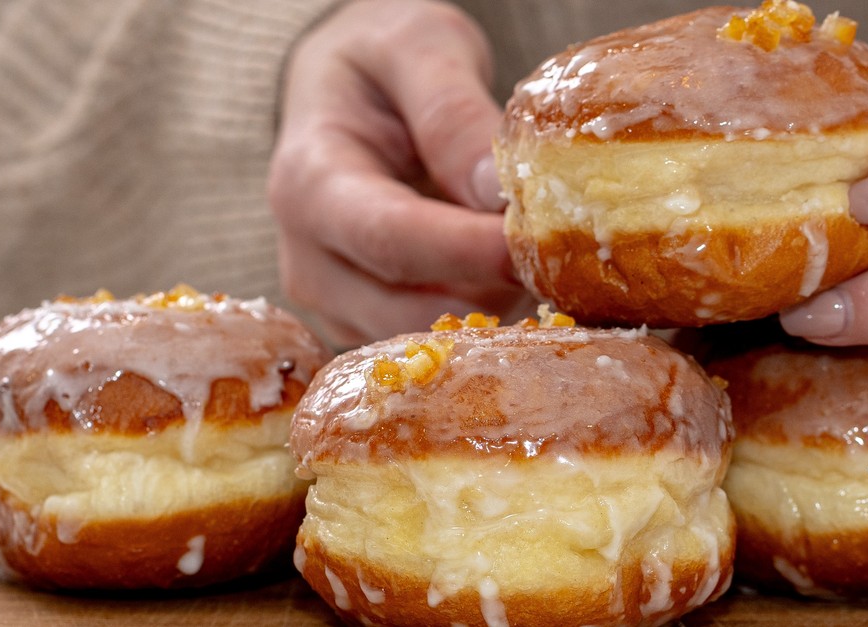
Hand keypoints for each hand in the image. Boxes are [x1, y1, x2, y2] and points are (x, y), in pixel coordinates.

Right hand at [268, 0, 532, 347]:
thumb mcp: (416, 47)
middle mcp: (308, 256)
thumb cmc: (379, 61)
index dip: (465, 251)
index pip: (388, 237)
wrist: (341, 90)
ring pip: (421, 335)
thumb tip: (498, 193)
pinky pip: (427, 339)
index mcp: (308, 182)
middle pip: (404, 306)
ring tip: (534, 252)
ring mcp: (333, 298)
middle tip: (559, 250)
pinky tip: (510, 271)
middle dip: (489, 287)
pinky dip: (478, 314)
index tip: (533, 246)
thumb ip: (452, 112)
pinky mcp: (363, 320)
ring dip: (489, 305)